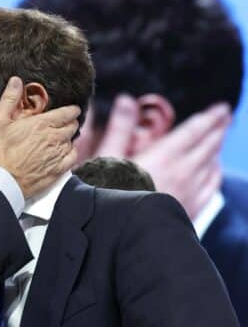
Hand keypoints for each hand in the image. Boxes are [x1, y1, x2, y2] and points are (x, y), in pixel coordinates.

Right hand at [0, 77, 79, 197]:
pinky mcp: (59, 170)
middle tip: (61, 124)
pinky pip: (73, 157)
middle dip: (69, 123)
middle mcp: (54, 138)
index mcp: (42, 124)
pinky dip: (69, 153)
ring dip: (67, 139)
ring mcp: (58, 155)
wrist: (3, 181)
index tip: (69, 110)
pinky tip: (59, 154)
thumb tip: (16, 80)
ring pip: (72, 141)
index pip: (68, 112)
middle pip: (73, 126)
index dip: (71, 110)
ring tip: (56, 140)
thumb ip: (9, 99)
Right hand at [93, 95, 230, 218]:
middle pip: (208, 145)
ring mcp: (189, 192)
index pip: (194, 130)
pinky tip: (214, 170)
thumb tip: (126, 99)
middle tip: (226, 117)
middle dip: (218, 129)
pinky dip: (215, 173)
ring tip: (219, 138)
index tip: (221, 108)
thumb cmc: (108, 193)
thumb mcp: (107, 156)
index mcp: (164, 155)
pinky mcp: (189, 209)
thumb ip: (120, 127)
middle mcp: (183, 171)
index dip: (210, 118)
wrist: (122, 232)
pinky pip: (211, 187)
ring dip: (217, 149)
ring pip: (212, 165)